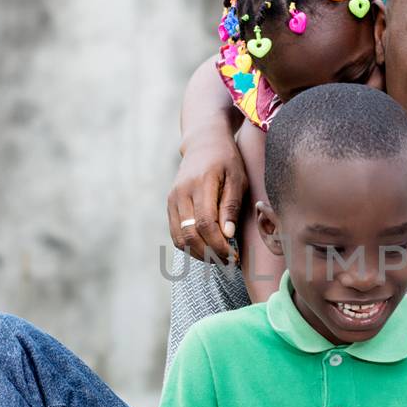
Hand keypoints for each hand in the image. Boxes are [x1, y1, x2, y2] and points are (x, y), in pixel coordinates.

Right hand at [167, 132, 247, 262]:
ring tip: (219, 259)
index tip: (234, 255)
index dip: (218, 244)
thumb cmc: (226, 161)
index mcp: (200, 184)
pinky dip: (190, 247)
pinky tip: (207, 250)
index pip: (204, 223)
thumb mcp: (237, 178)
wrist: (203, 144)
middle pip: (190, 234)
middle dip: (210, 254)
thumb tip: (227, 234)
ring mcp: (172, 200)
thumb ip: (231, 206)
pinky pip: (176, 234)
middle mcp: (181, 193)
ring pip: (180, 238)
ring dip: (200, 254)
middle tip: (229, 262)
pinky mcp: (170, 206)